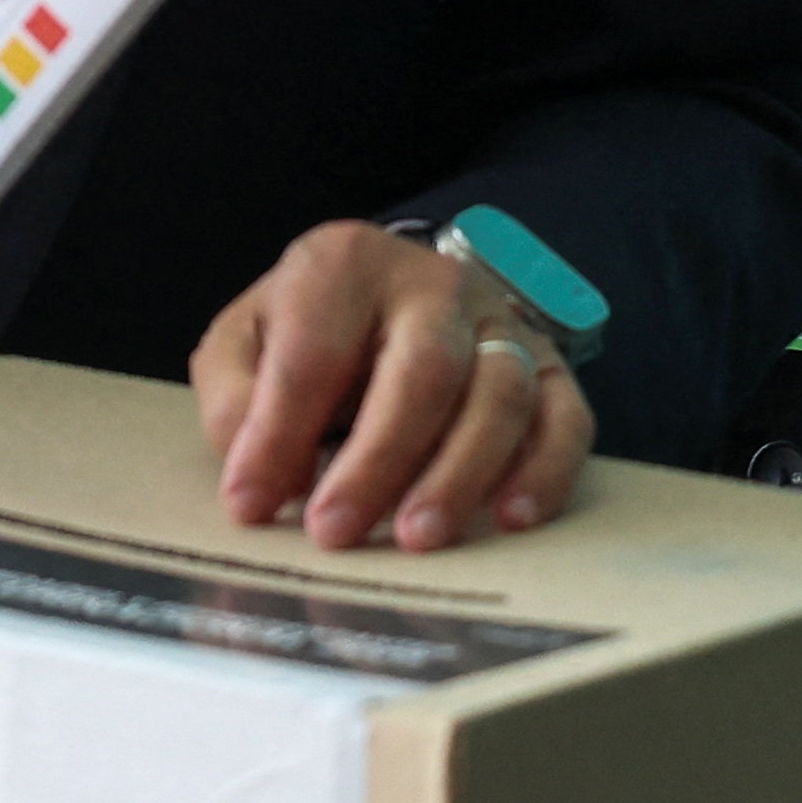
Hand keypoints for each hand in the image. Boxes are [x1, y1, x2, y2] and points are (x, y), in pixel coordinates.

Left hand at [191, 220, 593, 553]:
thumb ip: (235, 402)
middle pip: (423, 370)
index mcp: (345, 263)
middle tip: (335, 532)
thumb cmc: (308, 329)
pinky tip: (510, 520)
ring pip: (500, 394)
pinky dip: (545, 471)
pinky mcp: (549, 364)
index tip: (250, 505)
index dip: (278, 433)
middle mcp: (434, 284)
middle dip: (379, 459)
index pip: (314, 353)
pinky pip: (565, 417)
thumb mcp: (244, 342)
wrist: (391, 291)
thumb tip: (255, 484)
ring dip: (460, 474)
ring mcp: (500, 322)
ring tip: (418, 538)